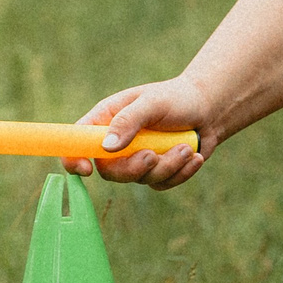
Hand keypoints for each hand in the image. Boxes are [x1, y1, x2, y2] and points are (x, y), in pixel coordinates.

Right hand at [66, 78, 212, 189]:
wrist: (209, 110)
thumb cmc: (177, 98)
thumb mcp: (152, 103)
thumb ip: (128, 121)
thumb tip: (106, 147)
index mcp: (106, 120)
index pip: (76, 143)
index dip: (73, 158)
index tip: (86, 168)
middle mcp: (117, 143)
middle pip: (109, 171)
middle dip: (134, 168)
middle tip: (154, 155)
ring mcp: (137, 160)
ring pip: (141, 178)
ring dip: (167, 165)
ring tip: (186, 147)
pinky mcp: (157, 172)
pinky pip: (162, 183)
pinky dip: (181, 171)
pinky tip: (194, 155)